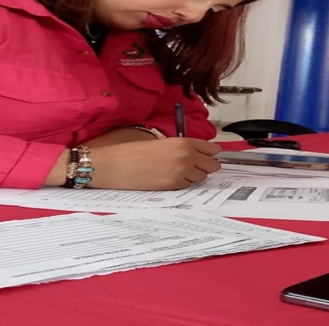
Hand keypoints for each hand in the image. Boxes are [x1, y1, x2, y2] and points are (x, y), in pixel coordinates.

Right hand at [86, 138, 221, 189]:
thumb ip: (181, 148)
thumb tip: (197, 154)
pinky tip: (169, 179)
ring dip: (194, 176)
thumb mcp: (161, 143)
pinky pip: (188, 186)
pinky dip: (183, 184)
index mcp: (184, 143)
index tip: (210, 156)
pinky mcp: (173, 186)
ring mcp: (182, 172)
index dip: (211, 153)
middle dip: (206, 166)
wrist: (114, 165)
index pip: (212, 149)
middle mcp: (187, 157)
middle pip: (213, 165)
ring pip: (202, 177)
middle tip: (195, 166)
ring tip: (177, 172)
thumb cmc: (133, 152)